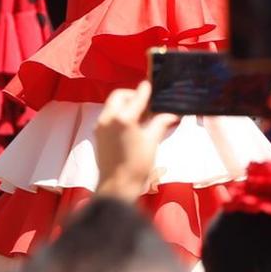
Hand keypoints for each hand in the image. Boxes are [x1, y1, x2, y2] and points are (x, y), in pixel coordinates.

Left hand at [93, 81, 179, 199]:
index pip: (137, 96)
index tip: (152, 85)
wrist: (117, 185)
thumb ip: (160, 122)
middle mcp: (109, 118)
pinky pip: (109, 116)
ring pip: (112, 106)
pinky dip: (120, 115)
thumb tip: (172, 113)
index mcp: (123, 118)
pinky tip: (132, 125)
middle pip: (119, 96)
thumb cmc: (138, 164)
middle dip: (133, 96)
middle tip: (147, 104)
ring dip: (126, 105)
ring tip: (141, 116)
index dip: (146, 89)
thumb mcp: (153, 141)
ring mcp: (101, 126)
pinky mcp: (98, 134)